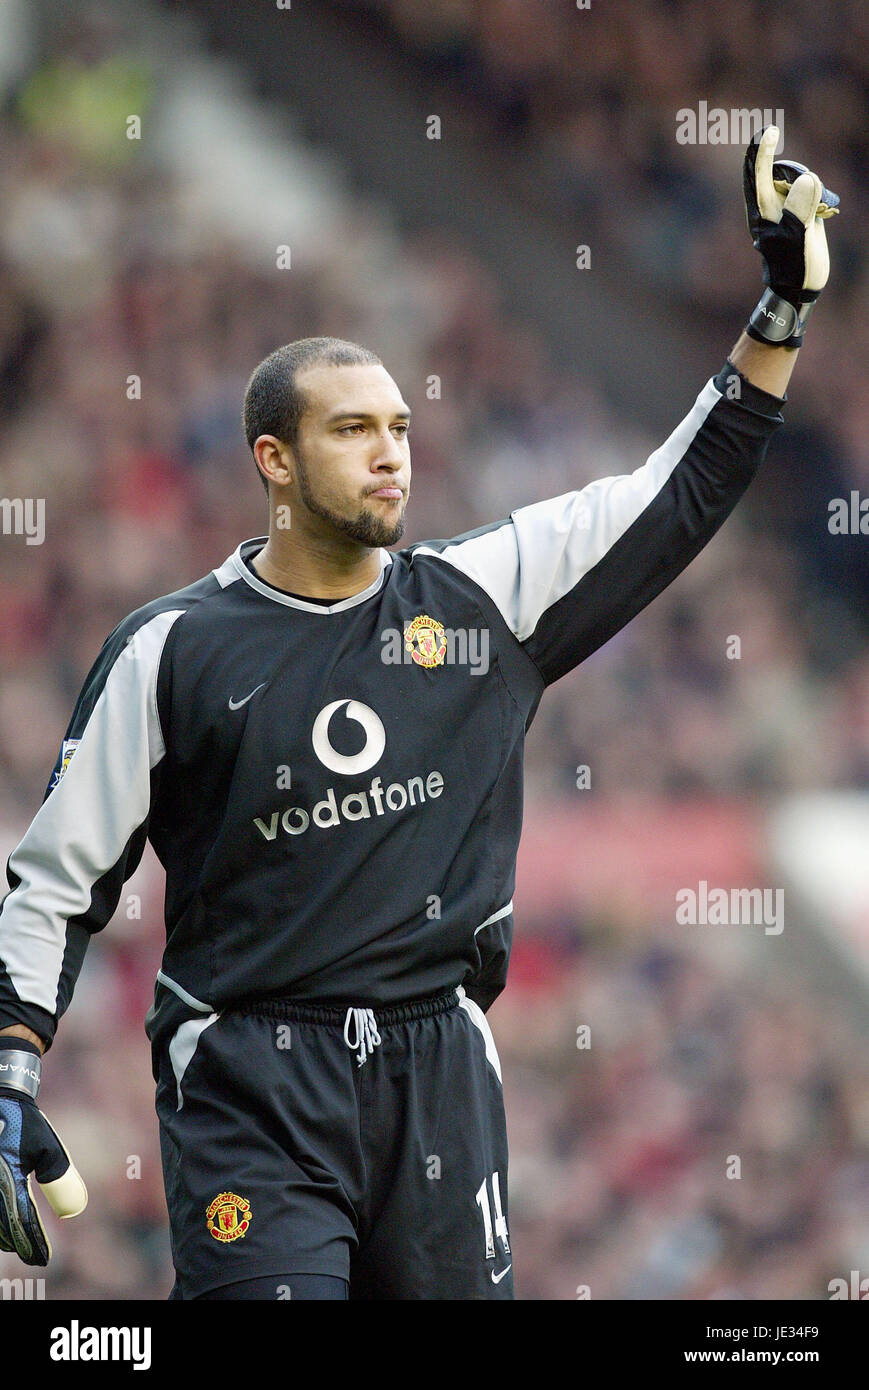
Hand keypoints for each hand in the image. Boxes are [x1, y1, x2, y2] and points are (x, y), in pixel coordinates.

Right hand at [0, 1076, 86, 1264]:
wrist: (2, 1097)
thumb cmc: (25, 1124)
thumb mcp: (47, 1148)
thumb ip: (59, 1178)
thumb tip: (73, 1210)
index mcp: (9, 1178)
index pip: (22, 1221)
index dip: (34, 1242)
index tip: (44, 1259)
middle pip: (3, 1226)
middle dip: (18, 1243)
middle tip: (32, 1256)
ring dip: (4, 1234)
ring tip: (17, 1245)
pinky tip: (5, 1225)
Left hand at [743, 125, 838, 346]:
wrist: (800, 286)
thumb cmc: (793, 266)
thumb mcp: (797, 238)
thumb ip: (799, 208)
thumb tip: (805, 179)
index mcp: (761, 211)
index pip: (758, 175)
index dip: (762, 152)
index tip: (770, 131)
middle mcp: (770, 205)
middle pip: (782, 173)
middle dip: (798, 177)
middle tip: (812, 207)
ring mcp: (785, 207)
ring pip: (799, 180)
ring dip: (814, 191)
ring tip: (821, 216)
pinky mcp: (799, 211)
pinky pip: (810, 191)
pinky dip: (821, 199)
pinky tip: (826, 217)